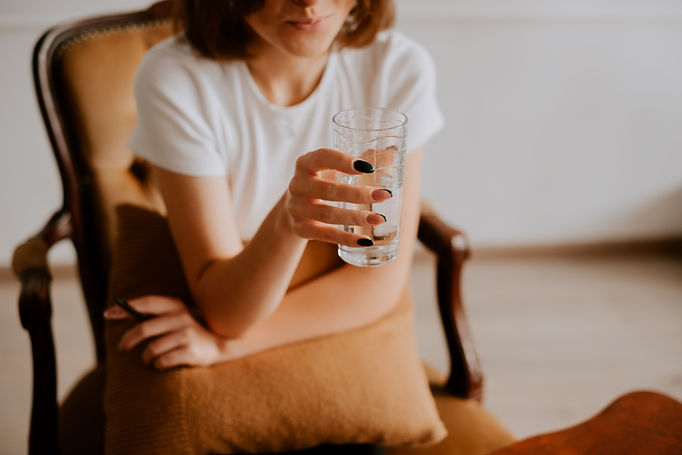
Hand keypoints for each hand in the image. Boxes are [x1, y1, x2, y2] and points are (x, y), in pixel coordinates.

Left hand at [104, 296, 230, 368]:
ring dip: (146, 357)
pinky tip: (162, 364)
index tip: (107, 314)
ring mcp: (186, 335)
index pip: (147, 303)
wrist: (220, 346)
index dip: (126, 308)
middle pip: (144, 329)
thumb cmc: (191, 332)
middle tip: (122, 347)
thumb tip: (122, 312)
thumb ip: (157, 316)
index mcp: (177, 306)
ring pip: (152, 349)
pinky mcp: (190, 352)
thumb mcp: (178, 318)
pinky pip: (162, 361)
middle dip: (128, 340)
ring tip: (149, 359)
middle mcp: (182, 318)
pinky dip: (158, 365)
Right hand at [284, 148, 392, 246]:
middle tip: (385, 195)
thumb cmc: (322, 182)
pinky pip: (326, 235)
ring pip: (327, 214)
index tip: (369, 168)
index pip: (323, 157)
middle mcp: (297, 184)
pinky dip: (347, 238)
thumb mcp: (333, 169)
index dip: (344, 161)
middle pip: (328, 190)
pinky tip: (366, 240)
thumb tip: (392, 153)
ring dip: (355, 217)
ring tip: (379, 219)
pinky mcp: (300, 229)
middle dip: (358, 194)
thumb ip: (359, 162)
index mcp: (305, 163)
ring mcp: (296, 208)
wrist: (293, 208)